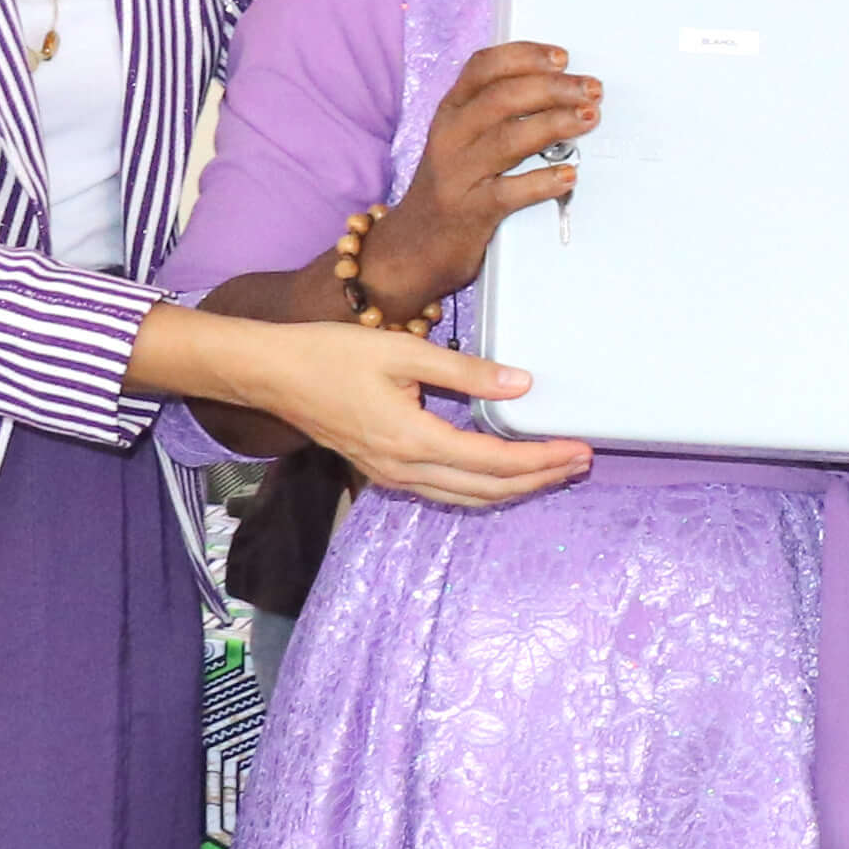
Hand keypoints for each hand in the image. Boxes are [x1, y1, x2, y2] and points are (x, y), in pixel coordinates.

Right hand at [190, 312, 591, 511]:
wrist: (269, 373)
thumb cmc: (329, 355)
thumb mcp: (403, 351)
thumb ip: (465, 371)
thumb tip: (522, 383)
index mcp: (413, 440)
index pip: (495, 462)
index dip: (541, 459)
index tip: (578, 449)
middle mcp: (404, 469)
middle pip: (487, 490)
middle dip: (539, 480)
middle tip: (580, 463)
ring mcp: (390, 475)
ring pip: (465, 498)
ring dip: (513, 488)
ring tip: (551, 471)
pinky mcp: (381, 470)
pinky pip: (442, 491)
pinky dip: (480, 487)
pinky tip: (499, 473)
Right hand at [361, 39, 600, 319]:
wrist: (410, 249)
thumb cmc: (450, 189)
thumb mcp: (460, 141)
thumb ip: (494, 114)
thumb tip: (557, 88)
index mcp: (450, 112)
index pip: (483, 68)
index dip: (524, 56)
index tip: (562, 57)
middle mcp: (450, 137)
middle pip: (502, 98)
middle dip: (553, 88)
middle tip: (591, 89)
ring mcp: (458, 175)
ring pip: (508, 139)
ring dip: (555, 125)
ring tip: (588, 118)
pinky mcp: (470, 212)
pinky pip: (510, 192)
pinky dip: (543, 182)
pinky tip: (569, 175)